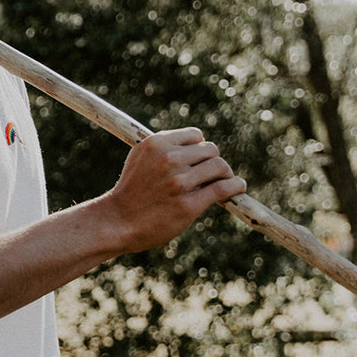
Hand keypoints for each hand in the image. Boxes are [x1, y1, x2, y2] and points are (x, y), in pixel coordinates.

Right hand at [101, 127, 246, 253]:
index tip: (199, 161)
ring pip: (219, 167)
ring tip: (224, 182)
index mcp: (156, 144)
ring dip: (226, 174)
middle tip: (212, 174)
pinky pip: (223, 188)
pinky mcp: (189, 204)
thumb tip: (195, 143)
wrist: (118, 221)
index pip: (196, 136)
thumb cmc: (130, 190)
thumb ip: (164, 147)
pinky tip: (238, 187)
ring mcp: (179, 182)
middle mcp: (168, 159)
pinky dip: (236, 186)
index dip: (200, 148)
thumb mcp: (139, 158)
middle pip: (211, 150)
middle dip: (213, 161)